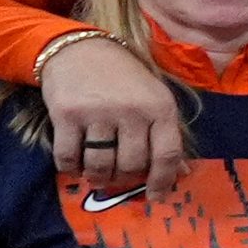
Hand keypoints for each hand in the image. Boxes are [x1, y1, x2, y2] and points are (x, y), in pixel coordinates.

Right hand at [37, 36, 192, 198]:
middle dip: (125, 178)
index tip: (156, 197)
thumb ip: (166, 134)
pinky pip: (68, 157)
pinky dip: (71, 169)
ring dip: (98, 177)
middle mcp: (131, 111)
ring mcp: (98, 113)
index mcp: (160, 107)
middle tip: (118, 176)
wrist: (80, 49)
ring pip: (100, 165)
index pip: (167, 154)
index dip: (163, 181)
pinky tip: (75, 165)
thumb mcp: (154, 99)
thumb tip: (181, 173)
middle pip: (132, 164)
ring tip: (97, 176)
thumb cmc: (124, 79)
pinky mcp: (66, 114)